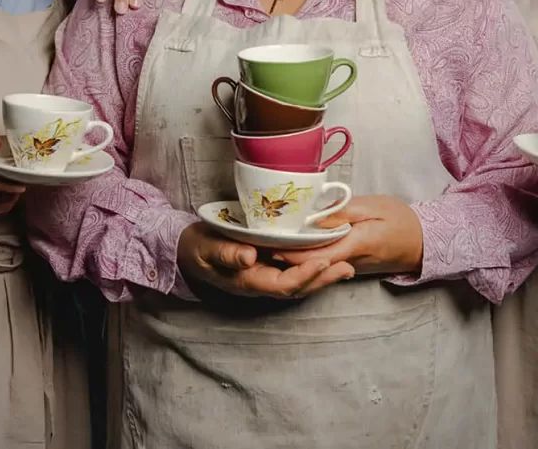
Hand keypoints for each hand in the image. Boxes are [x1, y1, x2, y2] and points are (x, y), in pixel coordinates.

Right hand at [177, 224, 353, 297]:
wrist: (189, 250)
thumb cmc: (197, 248)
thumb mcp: (206, 248)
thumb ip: (225, 253)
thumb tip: (248, 257)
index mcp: (247, 281)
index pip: (282, 284)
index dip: (304, 275)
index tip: (324, 261)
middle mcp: (260, 283)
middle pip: (297, 289)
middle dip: (323, 279)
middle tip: (347, 267)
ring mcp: (265, 278)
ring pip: (299, 283)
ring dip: (323, 276)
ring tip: (347, 266)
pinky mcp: (269, 268)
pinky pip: (295, 273)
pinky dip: (314, 268)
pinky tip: (329, 259)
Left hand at [269, 195, 423, 275]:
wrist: (425, 242)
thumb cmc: (402, 220)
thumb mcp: (373, 207)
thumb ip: (343, 212)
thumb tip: (313, 216)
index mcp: (358, 244)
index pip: (317, 253)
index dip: (290, 251)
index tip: (268, 242)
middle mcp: (350, 261)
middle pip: (311, 262)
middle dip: (285, 254)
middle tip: (257, 241)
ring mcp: (350, 267)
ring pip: (316, 265)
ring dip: (292, 256)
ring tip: (267, 241)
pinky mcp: (350, 266)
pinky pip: (325, 262)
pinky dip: (307, 255)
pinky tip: (291, 245)